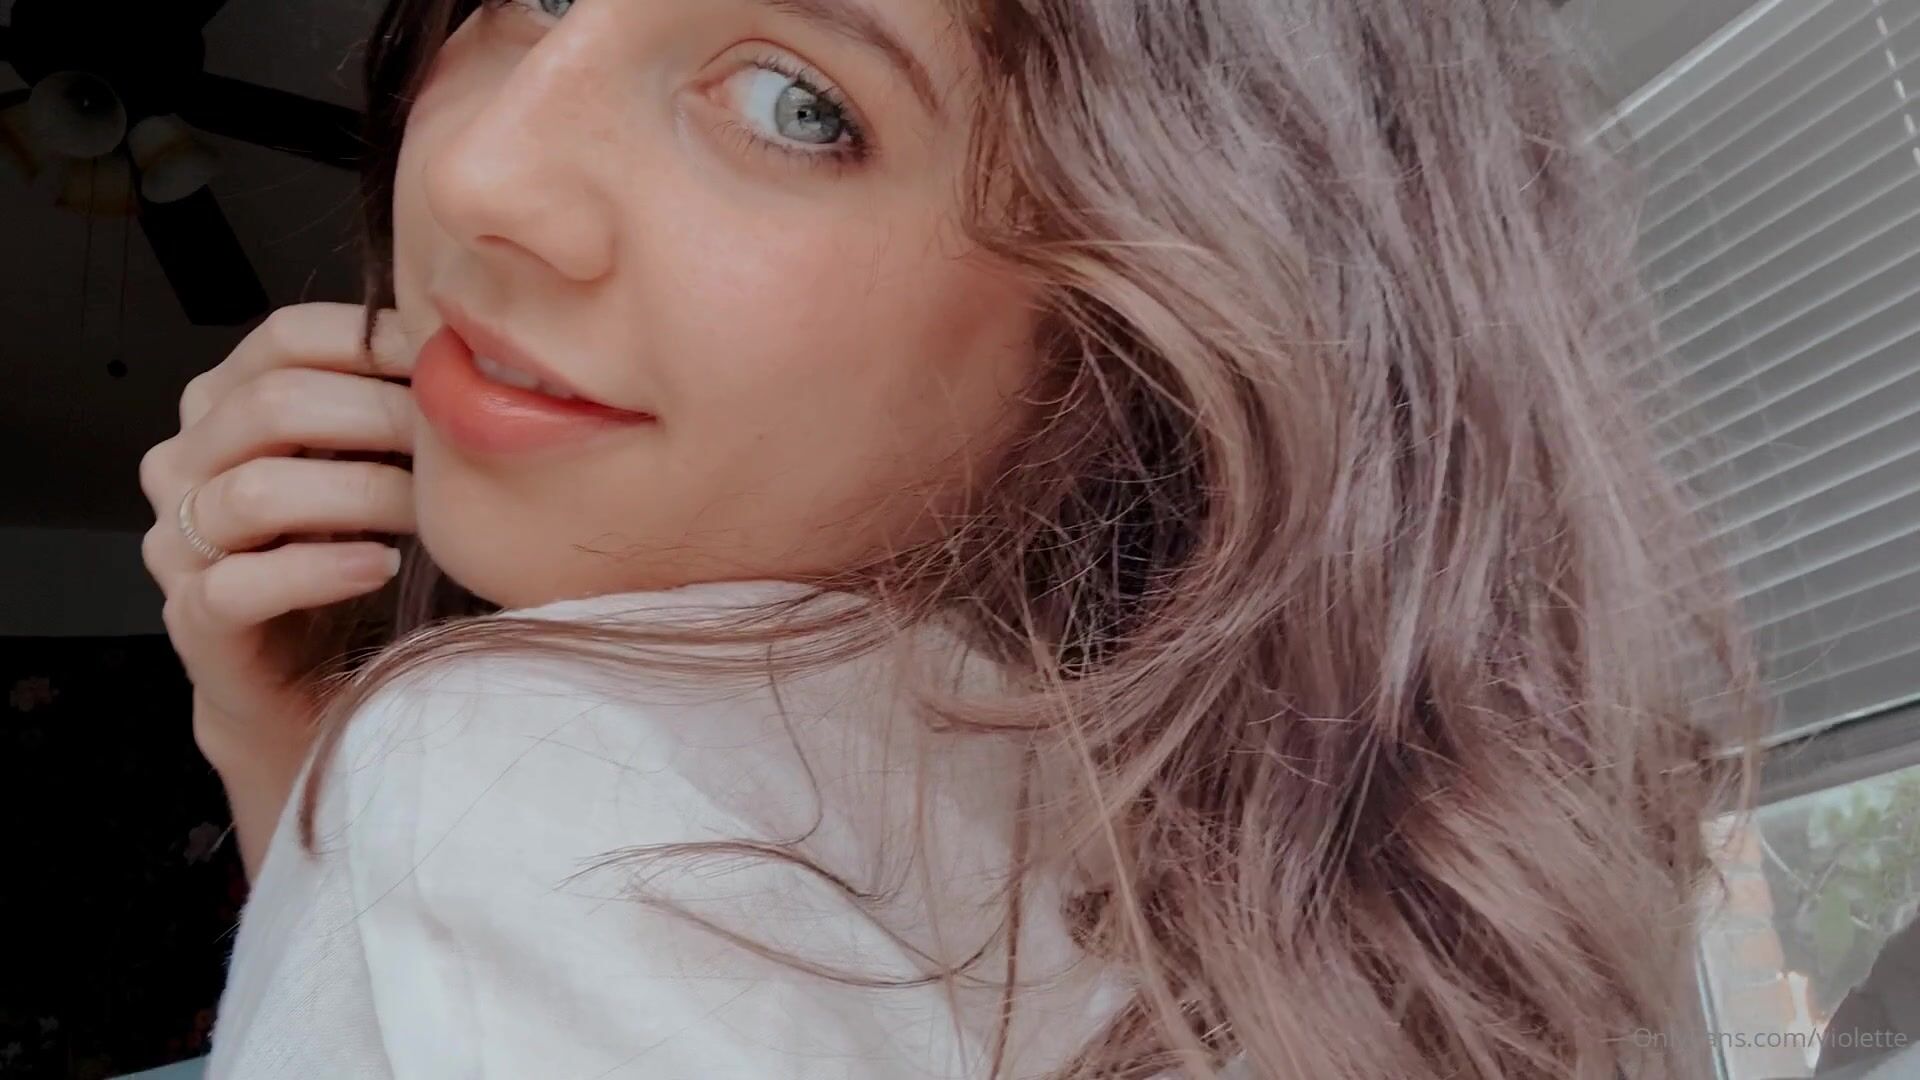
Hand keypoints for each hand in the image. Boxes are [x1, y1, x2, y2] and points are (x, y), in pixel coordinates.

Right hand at [139, 302, 418, 769]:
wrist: (304, 685)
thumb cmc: (347, 560)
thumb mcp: (370, 468)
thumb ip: (389, 409)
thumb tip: (467, 353)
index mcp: (223, 406)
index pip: (285, 337)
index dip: (373, 343)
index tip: (451, 368)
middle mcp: (186, 463)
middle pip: (272, 405)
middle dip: (379, 418)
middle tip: (455, 446)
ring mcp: (176, 542)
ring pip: (257, 491)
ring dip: (362, 494)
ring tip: (430, 514)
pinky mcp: (192, 618)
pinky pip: (242, 584)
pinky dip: (320, 570)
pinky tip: (381, 567)